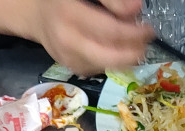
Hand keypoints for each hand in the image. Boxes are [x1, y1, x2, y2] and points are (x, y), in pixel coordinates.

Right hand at [0, 0, 153, 75]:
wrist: (35, 13)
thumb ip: (111, 0)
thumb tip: (137, 9)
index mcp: (70, 15)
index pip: (110, 31)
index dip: (134, 33)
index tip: (149, 29)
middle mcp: (66, 40)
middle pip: (109, 57)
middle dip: (134, 52)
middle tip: (146, 43)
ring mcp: (67, 58)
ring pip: (106, 67)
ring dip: (126, 59)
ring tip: (136, 47)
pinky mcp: (71, 68)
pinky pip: (98, 70)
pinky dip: (112, 63)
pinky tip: (117, 52)